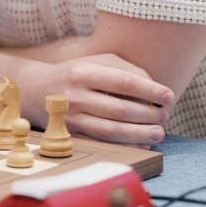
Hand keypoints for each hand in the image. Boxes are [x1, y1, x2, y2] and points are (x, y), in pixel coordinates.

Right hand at [29, 54, 172, 145]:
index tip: (169, 96)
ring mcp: (73, 118)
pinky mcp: (72, 135)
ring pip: (112, 130)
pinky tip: (142, 144)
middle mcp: (76, 96)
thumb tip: (153, 88)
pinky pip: (103, 144)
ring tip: (159, 133)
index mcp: (83, 72)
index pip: (123, 82)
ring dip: (140, 134)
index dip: (150, 90)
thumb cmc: (76, 72)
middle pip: (120, 109)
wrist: (37, 90)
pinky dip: (126, 146)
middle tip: (165, 116)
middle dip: (149, 115)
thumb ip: (125, 69)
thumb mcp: (96, 60)